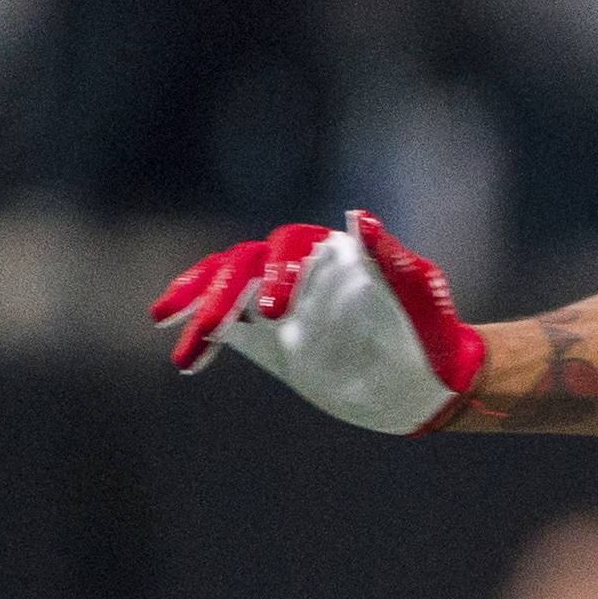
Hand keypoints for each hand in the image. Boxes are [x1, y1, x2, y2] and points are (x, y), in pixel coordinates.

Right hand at [151, 213, 484, 432]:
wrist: (428, 381)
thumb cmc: (432, 332)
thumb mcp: (420, 298)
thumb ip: (390, 260)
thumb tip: (360, 217)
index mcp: (332, 252)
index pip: (289, 245)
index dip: (276, 271)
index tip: (271, 312)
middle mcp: (299, 271)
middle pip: (243, 266)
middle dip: (220, 293)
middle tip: (208, 328)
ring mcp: (279, 301)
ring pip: (223, 289)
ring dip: (195, 307)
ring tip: (166, 328)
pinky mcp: (267, 335)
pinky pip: (225, 326)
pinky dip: (202, 338)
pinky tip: (188, 360)